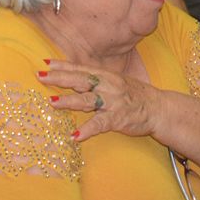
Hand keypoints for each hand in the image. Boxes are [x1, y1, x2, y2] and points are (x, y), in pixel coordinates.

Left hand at [42, 60, 161, 141]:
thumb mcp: (115, 81)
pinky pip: (101, 123)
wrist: (159, 108)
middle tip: (40, 77)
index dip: (62, 66)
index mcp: (106, 76)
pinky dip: (88, 129)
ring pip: (88, 99)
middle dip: (59, 78)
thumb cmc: (134, 95)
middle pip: (80, 80)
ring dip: (69, 101)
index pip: (80, 69)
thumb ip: (96, 80)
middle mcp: (108, 85)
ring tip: (52, 103)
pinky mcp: (118, 118)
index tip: (45, 64)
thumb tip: (73, 77)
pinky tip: (75, 135)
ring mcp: (113, 102)